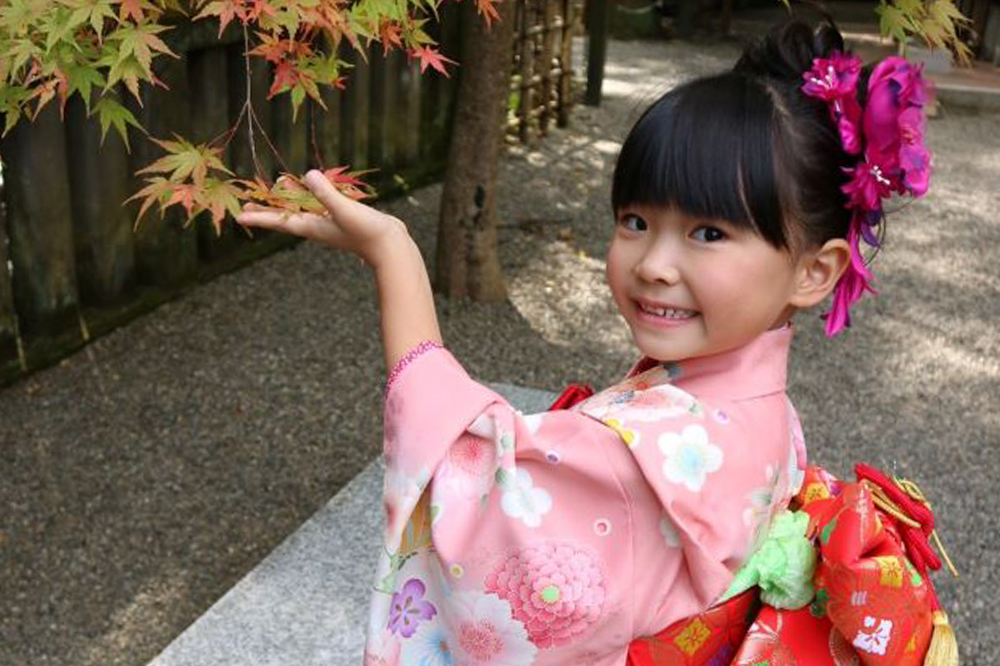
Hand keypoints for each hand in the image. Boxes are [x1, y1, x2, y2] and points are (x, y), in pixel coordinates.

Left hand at [236, 170, 407, 267]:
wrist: (391, 247)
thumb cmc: (368, 232)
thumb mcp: (344, 210)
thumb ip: (325, 193)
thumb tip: (308, 174)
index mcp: (312, 227)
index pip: (280, 221)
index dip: (260, 216)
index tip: (240, 216)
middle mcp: (317, 226)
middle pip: (286, 216)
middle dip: (268, 209)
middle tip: (248, 204)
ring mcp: (330, 224)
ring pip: (303, 210)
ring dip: (289, 199)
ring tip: (278, 186)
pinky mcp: (343, 220)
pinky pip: (319, 207)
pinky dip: (311, 198)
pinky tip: (313, 190)